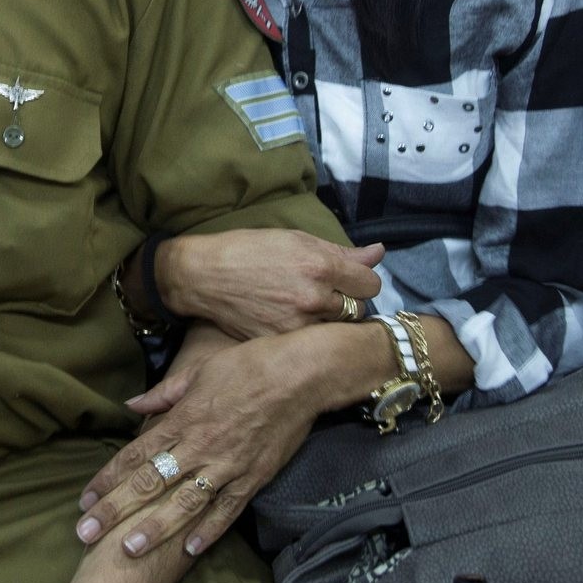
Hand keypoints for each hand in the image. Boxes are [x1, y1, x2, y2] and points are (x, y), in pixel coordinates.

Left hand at [76, 322, 390, 558]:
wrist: (300, 374)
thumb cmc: (249, 365)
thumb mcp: (200, 371)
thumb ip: (164, 394)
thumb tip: (132, 404)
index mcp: (182, 419)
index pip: (134, 454)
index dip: (106, 478)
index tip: (84, 499)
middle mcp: (199, 446)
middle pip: (149, 483)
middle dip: (115, 509)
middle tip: (85, 533)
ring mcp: (227, 465)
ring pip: (183, 503)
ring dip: (154, 528)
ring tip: (128, 550)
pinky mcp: (254, 478)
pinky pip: (227, 510)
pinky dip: (209, 531)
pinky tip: (188, 551)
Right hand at [158, 229, 383, 339]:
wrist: (203, 276)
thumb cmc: (248, 250)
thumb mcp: (295, 239)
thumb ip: (341, 252)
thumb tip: (378, 253)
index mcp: (320, 266)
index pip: (371, 284)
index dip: (360, 280)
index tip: (348, 280)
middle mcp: (314, 298)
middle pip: (357, 310)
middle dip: (345, 301)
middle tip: (322, 293)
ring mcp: (298, 325)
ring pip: (335, 329)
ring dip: (327, 320)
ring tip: (303, 307)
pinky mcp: (282, 343)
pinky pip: (310, 342)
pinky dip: (305, 334)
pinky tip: (286, 319)